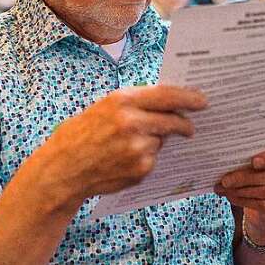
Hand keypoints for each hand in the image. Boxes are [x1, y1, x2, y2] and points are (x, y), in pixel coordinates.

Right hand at [40, 85, 206, 205]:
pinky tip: (122, 160)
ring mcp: (138, 148)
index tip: (202, 100)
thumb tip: (166, 102)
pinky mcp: (140, 169)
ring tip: (127, 146)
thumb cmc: (80, 134)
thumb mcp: (103, 108)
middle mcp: (132, 122)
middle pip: (173, 120)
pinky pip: (152, 160)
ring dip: (154, 142)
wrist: (63, 168)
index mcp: (122, 101)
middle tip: (188, 128)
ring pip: (160, 141)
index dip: (188, 97)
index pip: (166, 95)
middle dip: (183, 125)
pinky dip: (144, 159)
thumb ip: (133, 104)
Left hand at [215, 146, 264, 244]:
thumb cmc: (261, 176)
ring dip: (242, 190)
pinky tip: (232, 197)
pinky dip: (245, 200)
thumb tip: (227, 159)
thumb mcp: (259, 165)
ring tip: (225, 188)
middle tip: (226, 179)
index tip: (253, 161)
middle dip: (246, 177)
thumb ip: (251, 159)